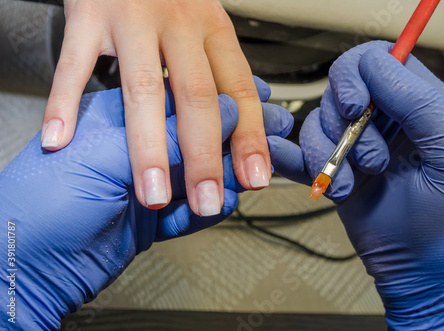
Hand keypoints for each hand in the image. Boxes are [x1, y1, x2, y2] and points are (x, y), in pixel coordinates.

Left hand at [0, 79, 292, 329]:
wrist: (24, 269)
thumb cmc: (44, 203)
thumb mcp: (107, 157)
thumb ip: (170, 136)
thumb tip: (221, 115)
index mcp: (120, 118)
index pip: (185, 104)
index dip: (224, 108)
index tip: (256, 110)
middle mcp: (135, 149)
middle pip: (199, 142)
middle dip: (234, 146)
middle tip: (264, 146)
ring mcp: (143, 186)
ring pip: (198, 178)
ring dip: (224, 179)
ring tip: (248, 181)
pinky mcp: (148, 221)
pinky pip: (188, 213)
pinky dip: (207, 212)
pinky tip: (222, 206)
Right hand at [41, 0, 269, 213]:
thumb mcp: (204, 27)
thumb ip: (219, 74)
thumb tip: (244, 129)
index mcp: (213, 29)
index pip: (239, 90)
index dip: (249, 136)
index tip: (254, 178)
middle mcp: (179, 23)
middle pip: (197, 97)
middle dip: (203, 156)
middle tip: (206, 200)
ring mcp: (132, 18)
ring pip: (145, 90)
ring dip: (149, 149)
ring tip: (153, 194)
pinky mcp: (87, 13)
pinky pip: (74, 64)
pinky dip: (65, 102)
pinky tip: (62, 139)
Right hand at [269, 41, 443, 328]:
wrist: (427, 276)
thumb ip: (421, 104)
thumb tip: (378, 62)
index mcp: (422, 106)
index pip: (378, 61)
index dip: (358, 75)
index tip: (355, 107)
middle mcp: (386, 120)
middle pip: (339, 88)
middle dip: (343, 123)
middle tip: (367, 157)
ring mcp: (357, 146)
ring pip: (318, 121)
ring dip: (329, 155)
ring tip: (356, 185)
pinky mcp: (337, 170)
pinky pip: (303, 151)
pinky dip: (303, 165)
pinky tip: (326, 183)